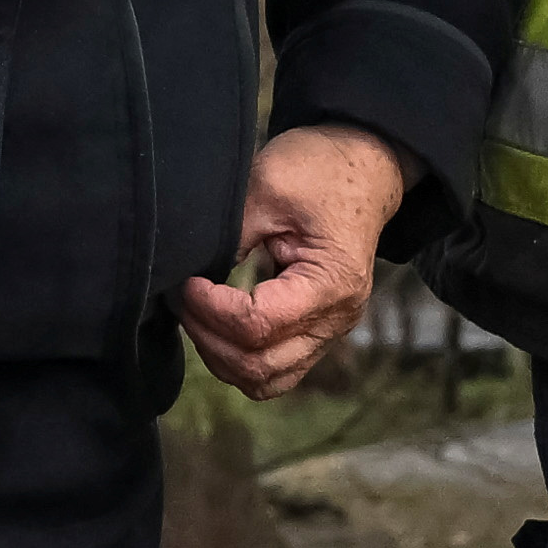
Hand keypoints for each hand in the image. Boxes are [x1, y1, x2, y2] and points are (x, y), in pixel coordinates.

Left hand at [182, 123, 407, 401]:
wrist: (365, 168)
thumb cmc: (321, 169)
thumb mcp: (268, 186)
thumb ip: (229, 235)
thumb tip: (188, 273)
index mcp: (331, 282)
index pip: (258, 326)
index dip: (210, 310)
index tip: (187, 281)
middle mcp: (336, 319)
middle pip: (259, 365)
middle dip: (207, 336)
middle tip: (181, 298)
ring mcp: (329, 331)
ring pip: (265, 379)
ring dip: (220, 355)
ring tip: (197, 313)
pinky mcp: (317, 332)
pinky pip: (275, 370)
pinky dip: (239, 359)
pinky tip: (217, 325)